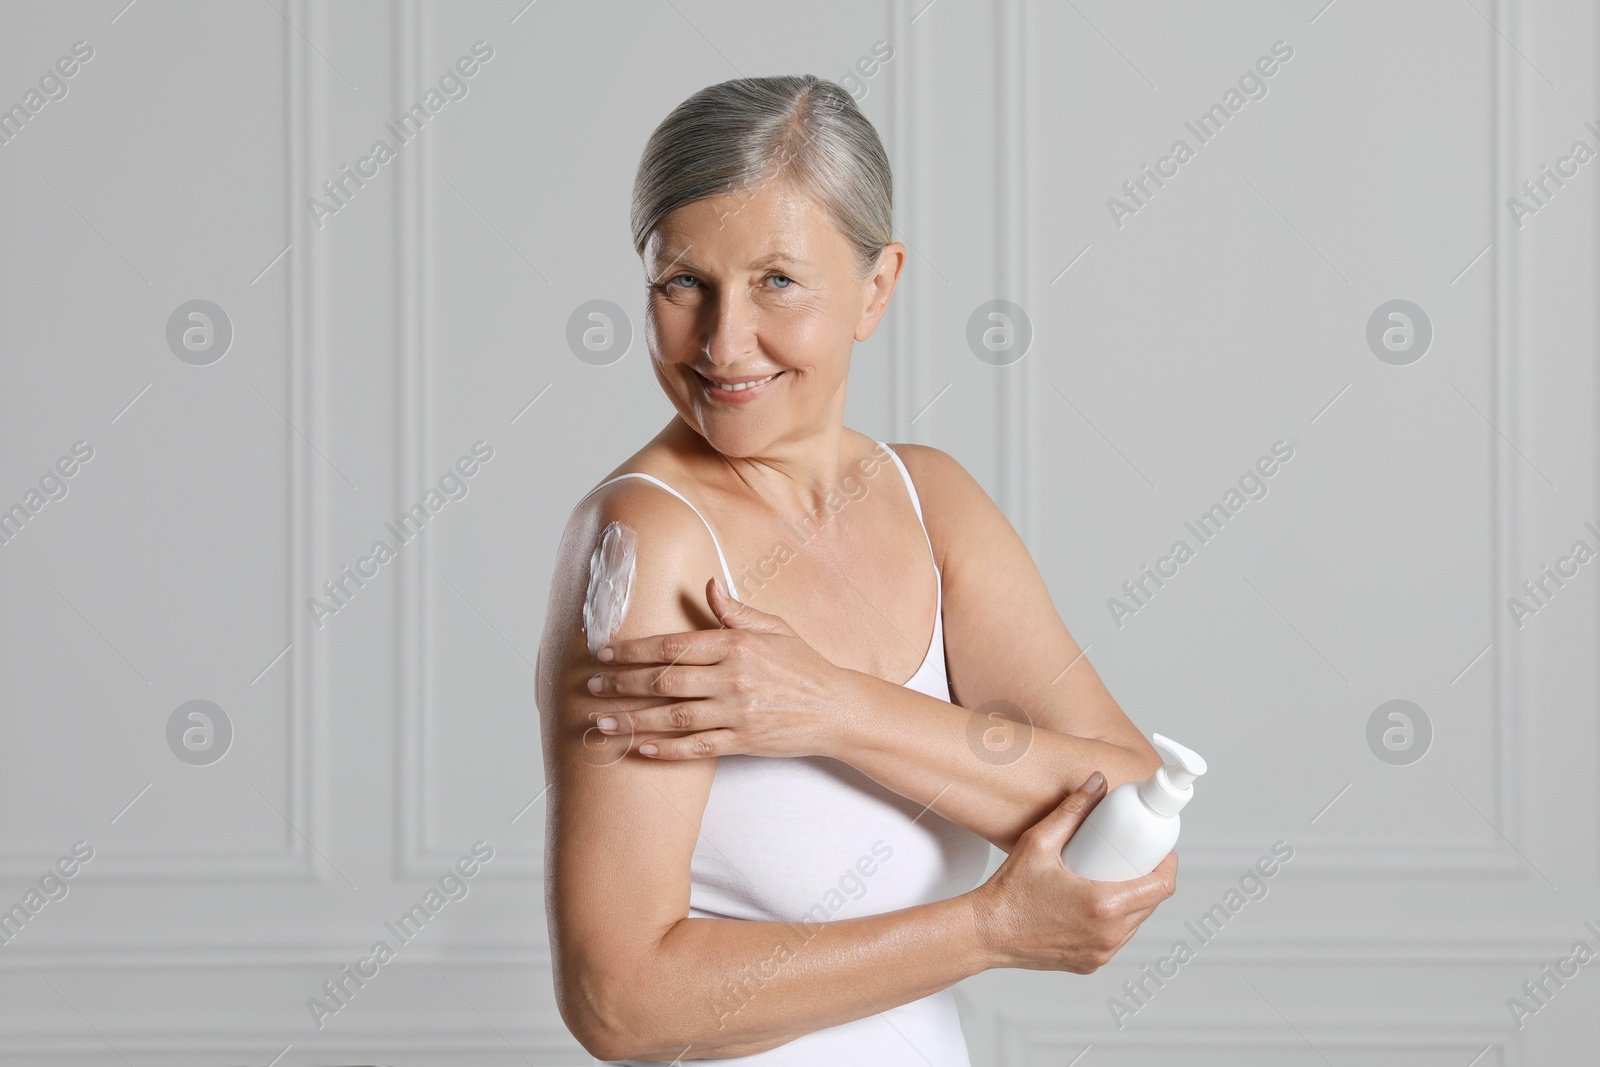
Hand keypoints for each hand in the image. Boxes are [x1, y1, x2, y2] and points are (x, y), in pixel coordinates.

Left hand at [585, 577, 851, 758]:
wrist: (837, 708)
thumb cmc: (804, 665)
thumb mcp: (775, 627)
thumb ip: (736, 612)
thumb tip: (708, 586)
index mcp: (736, 645)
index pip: (673, 644)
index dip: (634, 649)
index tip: (605, 652)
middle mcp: (733, 678)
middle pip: (665, 681)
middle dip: (622, 684)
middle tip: (590, 685)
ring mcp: (738, 712)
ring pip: (674, 717)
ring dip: (632, 719)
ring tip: (600, 721)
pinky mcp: (743, 741)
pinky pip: (697, 748)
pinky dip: (666, 749)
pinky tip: (639, 748)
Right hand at [967, 771, 1177, 972]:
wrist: (987, 932)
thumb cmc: (1010, 892)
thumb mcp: (1039, 842)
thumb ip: (1072, 809)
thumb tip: (1097, 783)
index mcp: (1103, 906)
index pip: (1161, 887)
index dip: (1168, 865)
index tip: (1159, 849)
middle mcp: (1107, 935)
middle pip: (1152, 904)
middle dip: (1150, 878)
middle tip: (1135, 856)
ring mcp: (1100, 954)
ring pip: (1136, 923)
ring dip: (1135, 900)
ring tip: (1118, 876)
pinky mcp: (1090, 964)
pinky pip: (1117, 939)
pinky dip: (1116, 921)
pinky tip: (1100, 901)